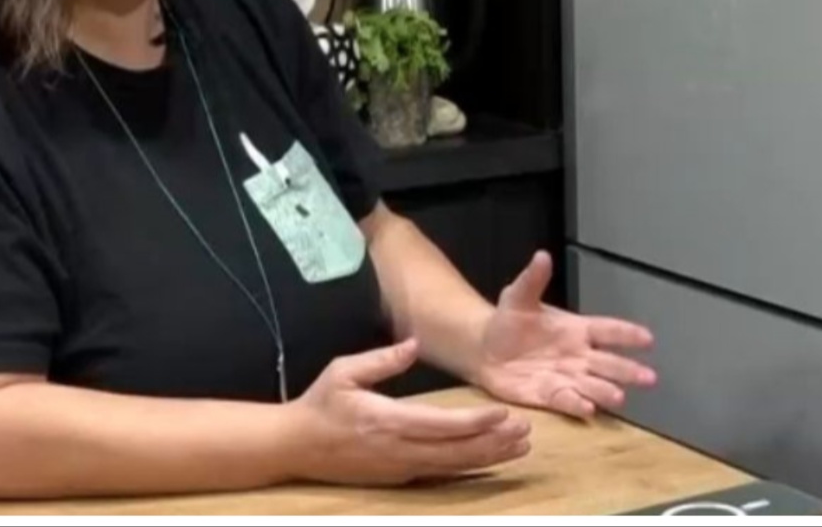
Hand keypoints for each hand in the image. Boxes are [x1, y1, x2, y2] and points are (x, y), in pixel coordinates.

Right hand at [288, 338, 531, 485]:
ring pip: (453, 467)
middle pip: (455, 452)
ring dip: (488, 458)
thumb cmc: (319, 403)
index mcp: (385, 420)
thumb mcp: (343, 370)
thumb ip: (381, 360)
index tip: (504, 414)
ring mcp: (398, 468)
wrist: (294, 446)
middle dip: (494, 443)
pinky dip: (468, 467)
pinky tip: (488, 460)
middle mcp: (397, 450)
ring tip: (519, 448)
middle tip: (526, 432)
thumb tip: (413, 344)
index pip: (440, 425)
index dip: (475, 423)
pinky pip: (440, 474)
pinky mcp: (398, 478)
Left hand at [474, 251, 656, 418]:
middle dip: (628, 370)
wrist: (485, 349)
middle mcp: (578, 356)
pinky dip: (578, 405)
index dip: (627, 334)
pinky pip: (568, 401)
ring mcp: (567, 377)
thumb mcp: (518, 297)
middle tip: (649, 377)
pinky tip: (589, 409)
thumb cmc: (508, 321)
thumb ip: (533, 279)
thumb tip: (542, 256)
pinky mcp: (550, 395)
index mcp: (576, 329)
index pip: (607, 330)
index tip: (648, 338)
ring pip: (593, 385)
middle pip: (609, 363)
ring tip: (620, 396)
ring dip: (606, 391)